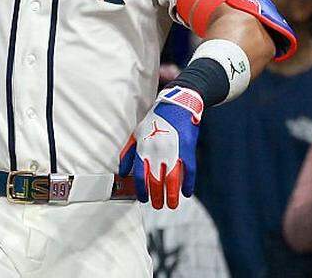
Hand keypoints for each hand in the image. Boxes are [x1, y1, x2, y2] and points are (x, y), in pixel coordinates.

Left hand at [118, 86, 202, 208]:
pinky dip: (188, 184)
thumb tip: (122, 172)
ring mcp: (174, 151)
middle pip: (156, 181)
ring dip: (172, 195)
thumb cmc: (155, 121)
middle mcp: (157, 152)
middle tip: (158, 206)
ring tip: (172, 205)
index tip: (144, 199)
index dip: (141, 190)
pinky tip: (186, 193)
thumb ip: (128, 154)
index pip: (140, 175)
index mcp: (144, 148)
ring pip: (173, 180)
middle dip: (157, 197)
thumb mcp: (137, 134)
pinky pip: (189, 172)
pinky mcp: (188, 150)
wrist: (176, 106)